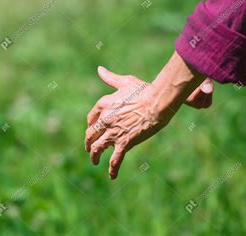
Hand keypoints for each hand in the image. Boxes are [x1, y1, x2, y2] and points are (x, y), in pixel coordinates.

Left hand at [85, 64, 211, 178]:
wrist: (156, 102)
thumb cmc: (144, 90)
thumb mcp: (125, 82)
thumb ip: (110, 78)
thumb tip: (99, 69)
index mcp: (104, 104)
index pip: (91, 118)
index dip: (91, 126)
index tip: (92, 130)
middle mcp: (105, 120)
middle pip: (91, 135)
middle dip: (89, 143)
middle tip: (91, 149)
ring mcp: (113, 133)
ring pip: (98, 148)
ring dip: (95, 156)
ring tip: (95, 161)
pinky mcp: (124, 143)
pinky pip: (115, 160)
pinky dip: (112, 169)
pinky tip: (112, 176)